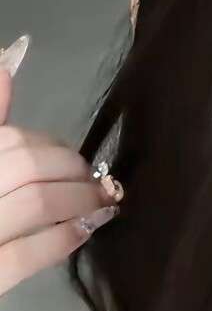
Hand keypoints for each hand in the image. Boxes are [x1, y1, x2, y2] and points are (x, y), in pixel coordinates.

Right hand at [0, 36, 123, 296]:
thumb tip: (10, 55)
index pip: (10, 139)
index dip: (50, 147)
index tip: (68, 158)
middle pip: (27, 165)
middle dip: (70, 169)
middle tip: (93, 178)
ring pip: (36, 202)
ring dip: (80, 198)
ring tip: (102, 201)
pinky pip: (27, 254)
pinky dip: (64, 238)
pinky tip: (84, 230)